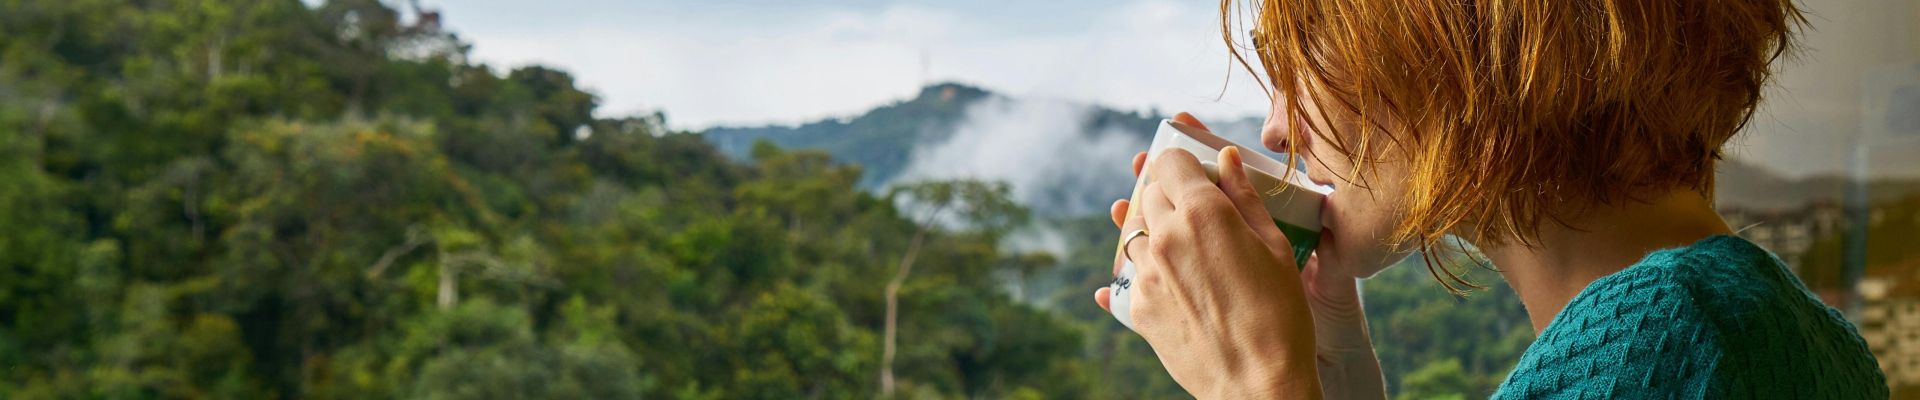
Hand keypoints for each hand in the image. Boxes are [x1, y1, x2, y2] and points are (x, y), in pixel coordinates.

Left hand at [1093, 114, 1321, 398]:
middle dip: (1170, 195)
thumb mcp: (1275, 248)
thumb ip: (1245, 198)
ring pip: (1135, 232)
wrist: (1257, 384)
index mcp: (1202, 213)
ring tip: (1188, 250)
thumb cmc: (1280, 315)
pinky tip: (1171, 280)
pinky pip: (1130, 274)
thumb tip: (1227, 159)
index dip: (1184, 164)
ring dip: (1155, 231)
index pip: (1170, 161)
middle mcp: (1165, 237)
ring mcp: (1146, 274)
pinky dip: (1147, 270)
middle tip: (1199, 213)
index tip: (1197, 176)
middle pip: (1149, 193)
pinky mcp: (1137, 306)